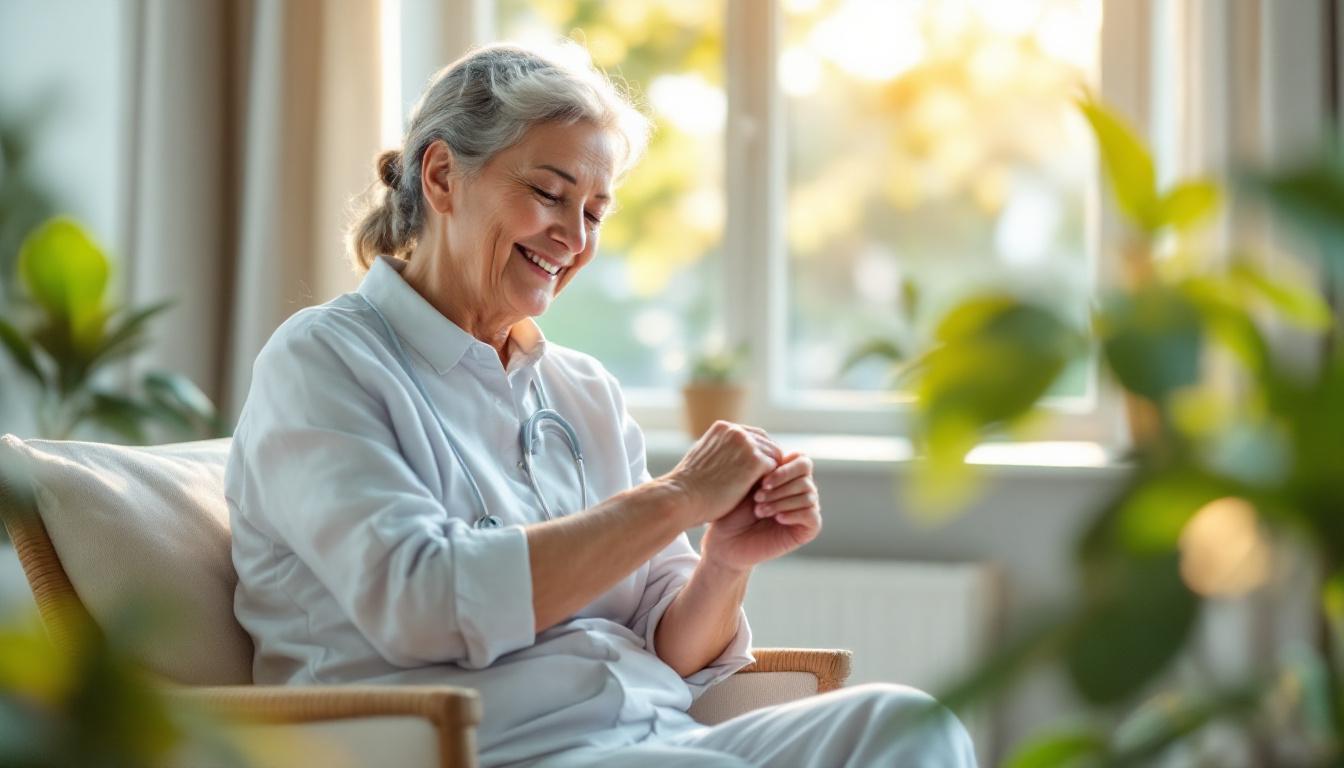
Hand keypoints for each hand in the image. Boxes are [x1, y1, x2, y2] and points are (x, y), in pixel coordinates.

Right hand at [663, 421, 780, 526]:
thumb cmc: (689, 488)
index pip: (754, 435)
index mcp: (723, 428)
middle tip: (770, 483)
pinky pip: (776, 468)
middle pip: (767, 442)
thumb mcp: (704, 460)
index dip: (760, 454)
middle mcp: (735, 430)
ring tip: (768, 491)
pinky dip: (773, 482)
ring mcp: (746, 444)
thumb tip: (737, 461)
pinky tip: (765, 496)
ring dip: (772, 474)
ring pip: (774, 455)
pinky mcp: (755, 461)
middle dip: (769, 462)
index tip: (760, 473)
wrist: (681, 498)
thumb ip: (721, 453)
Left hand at [699, 452, 820, 571]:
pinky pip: (812, 515)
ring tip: (760, 511)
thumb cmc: (732, 510)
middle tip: (758, 497)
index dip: (784, 469)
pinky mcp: (809, 529)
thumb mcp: (746, 483)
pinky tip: (777, 518)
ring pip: (808, 495)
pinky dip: (793, 514)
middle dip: (780, 486)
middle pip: (805, 476)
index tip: (762, 482)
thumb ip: (765, 466)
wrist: (726, 541)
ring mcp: (806, 508)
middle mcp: (800, 490)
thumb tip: (779, 454)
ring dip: (782, 501)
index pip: (801, 460)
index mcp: (788, 475)